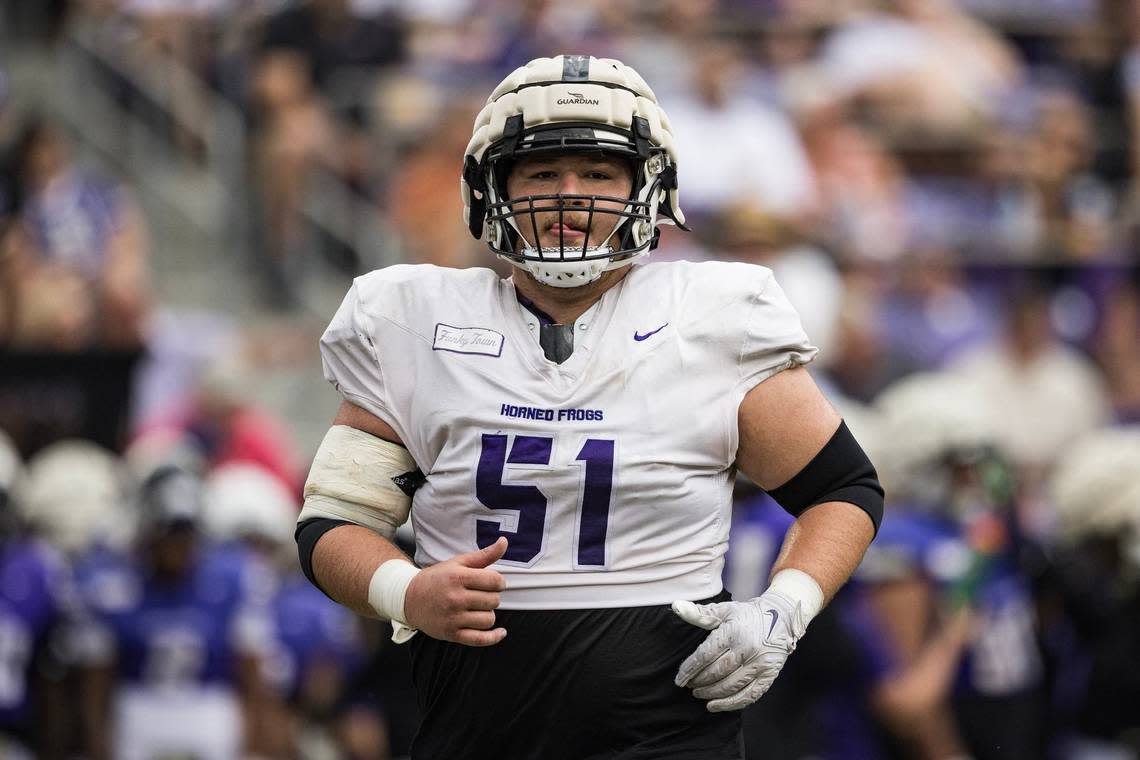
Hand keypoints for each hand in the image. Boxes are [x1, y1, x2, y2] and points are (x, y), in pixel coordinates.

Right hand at [403, 537, 508, 646]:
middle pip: (493, 600)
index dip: (499, 581)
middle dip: (492, 596)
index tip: (494, 582)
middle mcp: (455, 598)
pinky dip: (494, 637)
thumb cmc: (436, 579)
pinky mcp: (451, 634)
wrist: (409, 598)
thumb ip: (484, 555)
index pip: (494, 581)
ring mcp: (453, 618)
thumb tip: (504, 542)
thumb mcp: (458, 563)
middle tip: (480, 594)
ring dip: (488, 614)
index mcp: (457, 578)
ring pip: (489, 619)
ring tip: (477, 608)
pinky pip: (480, 639)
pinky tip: (500, 632)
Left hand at [672, 589, 805, 711]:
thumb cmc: (747, 615)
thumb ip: (699, 613)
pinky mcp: (769, 675)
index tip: (679, 679)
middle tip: (690, 686)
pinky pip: (749, 695)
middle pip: (717, 672)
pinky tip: (715, 705)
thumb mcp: (723, 611)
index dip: (689, 669)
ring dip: (712, 694)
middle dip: (699, 682)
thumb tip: (676, 606)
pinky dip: (731, 704)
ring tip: (699, 694)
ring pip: (731, 686)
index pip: (705, 655)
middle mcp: (747, 648)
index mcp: (732, 632)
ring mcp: (760, 663)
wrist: (781, 617)